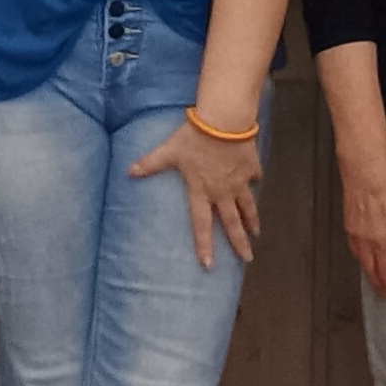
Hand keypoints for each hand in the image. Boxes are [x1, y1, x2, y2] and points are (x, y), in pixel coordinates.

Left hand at [130, 111, 260, 267]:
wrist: (224, 121)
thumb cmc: (194, 137)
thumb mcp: (169, 151)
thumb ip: (150, 163)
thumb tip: (129, 171)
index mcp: (201, 191)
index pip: (201, 224)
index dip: (204, 245)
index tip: (209, 265)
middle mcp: (222, 192)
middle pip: (232, 223)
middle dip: (239, 243)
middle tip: (247, 259)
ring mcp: (239, 181)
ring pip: (248, 206)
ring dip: (252, 220)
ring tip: (256, 233)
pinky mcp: (251, 167)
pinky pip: (255, 177)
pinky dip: (255, 181)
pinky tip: (256, 183)